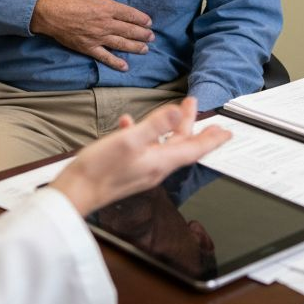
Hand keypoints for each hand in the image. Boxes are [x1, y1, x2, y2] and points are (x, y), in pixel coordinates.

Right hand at [30, 0, 154, 70]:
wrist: (46, 11)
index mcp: (106, 7)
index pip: (129, 14)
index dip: (141, 19)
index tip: (149, 22)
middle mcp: (105, 24)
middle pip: (129, 30)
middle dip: (142, 34)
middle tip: (152, 37)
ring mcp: (97, 37)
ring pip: (121, 44)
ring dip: (135, 47)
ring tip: (145, 50)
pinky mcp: (87, 47)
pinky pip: (104, 57)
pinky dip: (115, 63)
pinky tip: (125, 67)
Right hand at [48, 97, 231, 215]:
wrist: (76, 193)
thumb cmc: (100, 170)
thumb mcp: (129, 141)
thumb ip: (154, 125)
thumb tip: (177, 111)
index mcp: (160, 161)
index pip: (194, 149)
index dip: (212, 139)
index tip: (227, 132)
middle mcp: (155, 167)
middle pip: (181, 145)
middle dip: (192, 126)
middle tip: (198, 110)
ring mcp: (142, 169)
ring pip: (163, 145)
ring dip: (170, 127)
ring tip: (173, 111)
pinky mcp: (128, 169)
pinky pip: (141, 148)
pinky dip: (142, 133)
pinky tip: (129, 123)